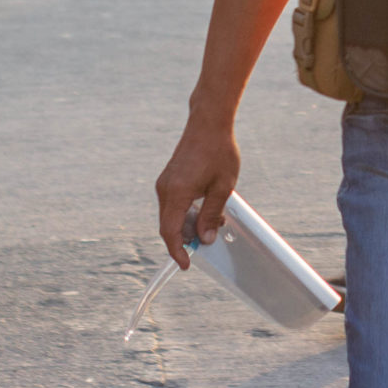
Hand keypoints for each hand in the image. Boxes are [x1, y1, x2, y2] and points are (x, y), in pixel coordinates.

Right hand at [155, 116, 240, 268]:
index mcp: (176, 193)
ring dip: (188, 224)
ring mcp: (165, 183)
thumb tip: (205, 239)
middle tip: (209, 239)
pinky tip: (205, 208)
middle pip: (169, 226)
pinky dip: (185, 212)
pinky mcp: (169, 179)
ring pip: (171, 216)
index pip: (170, 232)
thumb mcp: (222, 187)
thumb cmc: (218, 151)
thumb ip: (211, 214)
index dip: (177, 252)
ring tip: (214, 219)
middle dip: (186, 239)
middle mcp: (165, 189)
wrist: (208, 123)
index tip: (186, 264)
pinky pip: (173, 204)